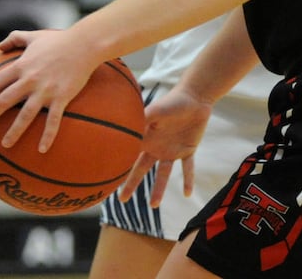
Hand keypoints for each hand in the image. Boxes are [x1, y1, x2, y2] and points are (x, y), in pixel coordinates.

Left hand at [0, 28, 99, 152]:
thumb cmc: (60, 39)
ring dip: (13, 131)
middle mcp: (30, 80)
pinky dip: (47, 135)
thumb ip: (15, 38)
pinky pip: (53, 120)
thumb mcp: (34, 36)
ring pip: (25, 115)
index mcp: (21, 66)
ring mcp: (46, 90)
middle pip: (3, 101)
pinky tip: (42, 149)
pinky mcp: (61, 97)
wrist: (85, 44)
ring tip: (5, 145)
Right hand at [118, 85, 211, 203]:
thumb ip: (143, 118)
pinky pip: (188, 168)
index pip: (130, 155)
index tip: (106, 180)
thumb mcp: (156, 110)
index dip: (119, 166)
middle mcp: (156, 146)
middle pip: (141, 169)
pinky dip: (188, 180)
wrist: (195, 96)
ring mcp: (172, 150)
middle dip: (131, 184)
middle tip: (121, 200)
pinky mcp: (188, 150)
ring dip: (158, 189)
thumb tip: (126, 127)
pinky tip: (188, 194)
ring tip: (154, 206)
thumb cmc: (173, 101)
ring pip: (163, 174)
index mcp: (146, 138)